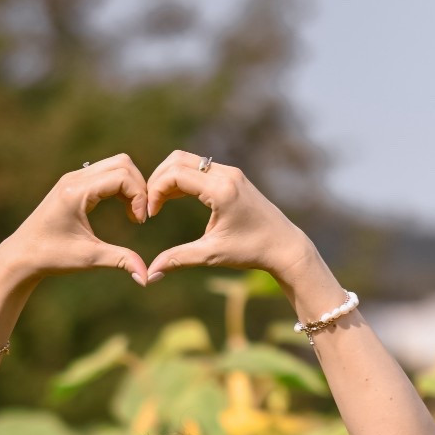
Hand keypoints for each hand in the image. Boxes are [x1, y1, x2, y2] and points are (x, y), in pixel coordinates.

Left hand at [0, 155, 148, 288]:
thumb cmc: (51, 257)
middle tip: (140, 216)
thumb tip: (146, 277)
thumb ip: (120, 261)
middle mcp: (75, 178)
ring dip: (130, 186)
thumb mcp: (88, 259)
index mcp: (76, 191)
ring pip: (115, 165)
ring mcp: (73, 178)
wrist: (22, 255)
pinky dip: (120, 187)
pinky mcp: (74, 183)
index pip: (121, 176)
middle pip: (122, 163)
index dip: (139, 197)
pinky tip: (123, 209)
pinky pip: (106, 173)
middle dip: (138, 187)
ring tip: (133, 214)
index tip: (140, 222)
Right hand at [144, 152, 310, 283]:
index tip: (150, 215)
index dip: (155, 192)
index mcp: (221, 189)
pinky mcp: (233, 177)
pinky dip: (183, 179)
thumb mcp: (212, 255)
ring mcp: (231, 172)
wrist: (284, 245)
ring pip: (188, 161)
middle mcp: (226, 174)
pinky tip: (175, 199)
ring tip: (159, 204)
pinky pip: (200, 168)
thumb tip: (150, 274)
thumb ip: (178, 259)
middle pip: (177, 160)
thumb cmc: (251, 251)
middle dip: (157, 180)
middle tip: (150, 205)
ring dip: (169, 178)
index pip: (175, 175)